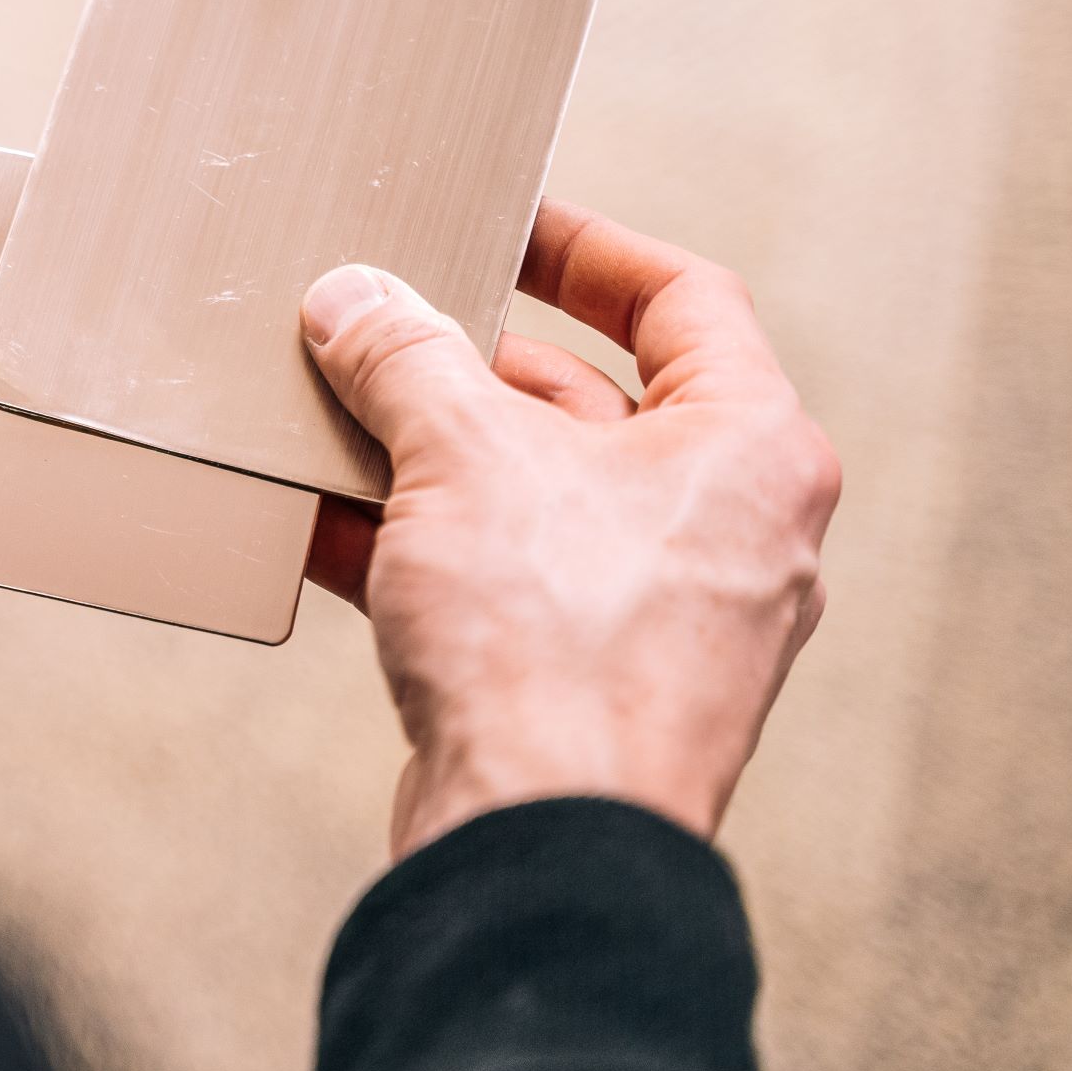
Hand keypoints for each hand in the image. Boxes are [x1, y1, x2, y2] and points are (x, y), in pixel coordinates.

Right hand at [297, 200, 839, 856]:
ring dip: (429, 456)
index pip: (681, 297)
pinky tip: (319, 522)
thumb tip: (356, 300)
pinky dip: (419, 546)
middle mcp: (731, 525)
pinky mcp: (593, 683)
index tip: (503, 222)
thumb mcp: (461, 458)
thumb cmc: (555, 649)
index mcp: (752, 446)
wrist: (541, 848)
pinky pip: (506, 580)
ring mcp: (665, 612)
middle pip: (591, 400)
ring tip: (330, 415)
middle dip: (468, 364)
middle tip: (379, 326)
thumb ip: (405, 359)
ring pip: (536, 495)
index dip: (584, 246)